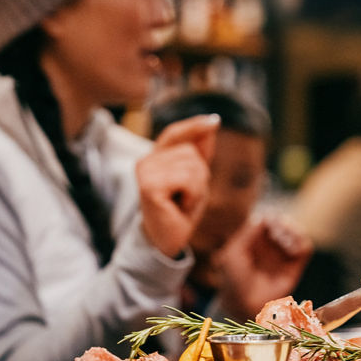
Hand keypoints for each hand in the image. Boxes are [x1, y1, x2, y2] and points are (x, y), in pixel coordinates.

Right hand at [137, 114, 218, 257]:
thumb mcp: (195, 177)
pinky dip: (192, 195)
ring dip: (197, 188)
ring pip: (192, 165)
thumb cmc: (180, 210)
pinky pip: (187, 179)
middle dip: (200, 175)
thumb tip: (211, 122)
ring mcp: (146, 172)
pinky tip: (180, 207)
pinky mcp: (149, 186)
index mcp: (154, 157)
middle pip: (191, 151)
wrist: (168, 240)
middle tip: (186, 196)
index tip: (214, 121)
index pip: (174, 133)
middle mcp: (146, 161)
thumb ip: (200, 151)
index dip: (194, 126)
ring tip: (183, 202)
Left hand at [217, 214, 312, 318]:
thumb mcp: (233, 253)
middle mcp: (269, 249)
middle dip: (282, 223)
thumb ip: (248, 233)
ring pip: (296, 233)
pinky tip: (293, 247)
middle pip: (283, 224)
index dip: (270, 218)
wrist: (243, 305)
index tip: (268, 221)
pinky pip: (305, 249)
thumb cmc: (232, 280)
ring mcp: (282, 258)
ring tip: (285, 237)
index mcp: (253, 243)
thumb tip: (264, 216)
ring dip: (293, 230)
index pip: (267, 221)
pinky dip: (302, 242)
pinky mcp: (294, 268)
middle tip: (277, 230)